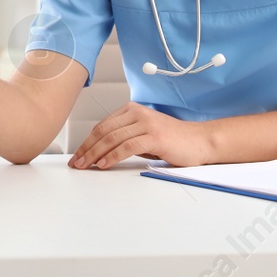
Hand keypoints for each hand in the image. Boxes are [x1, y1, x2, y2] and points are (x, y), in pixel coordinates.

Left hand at [69, 101, 216, 169]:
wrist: (200, 141)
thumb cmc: (173, 140)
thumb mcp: (144, 134)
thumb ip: (125, 137)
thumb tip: (99, 152)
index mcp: (132, 110)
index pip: (102, 125)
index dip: (87, 141)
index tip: (77, 155)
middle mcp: (137, 113)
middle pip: (103, 131)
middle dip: (87, 149)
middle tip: (76, 163)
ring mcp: (146, 123)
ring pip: (112, 138)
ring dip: (95, 154)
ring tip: (86, 166)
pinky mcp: (154, 136)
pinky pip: (127, 146)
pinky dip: (112, 156)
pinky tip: (104, 164)